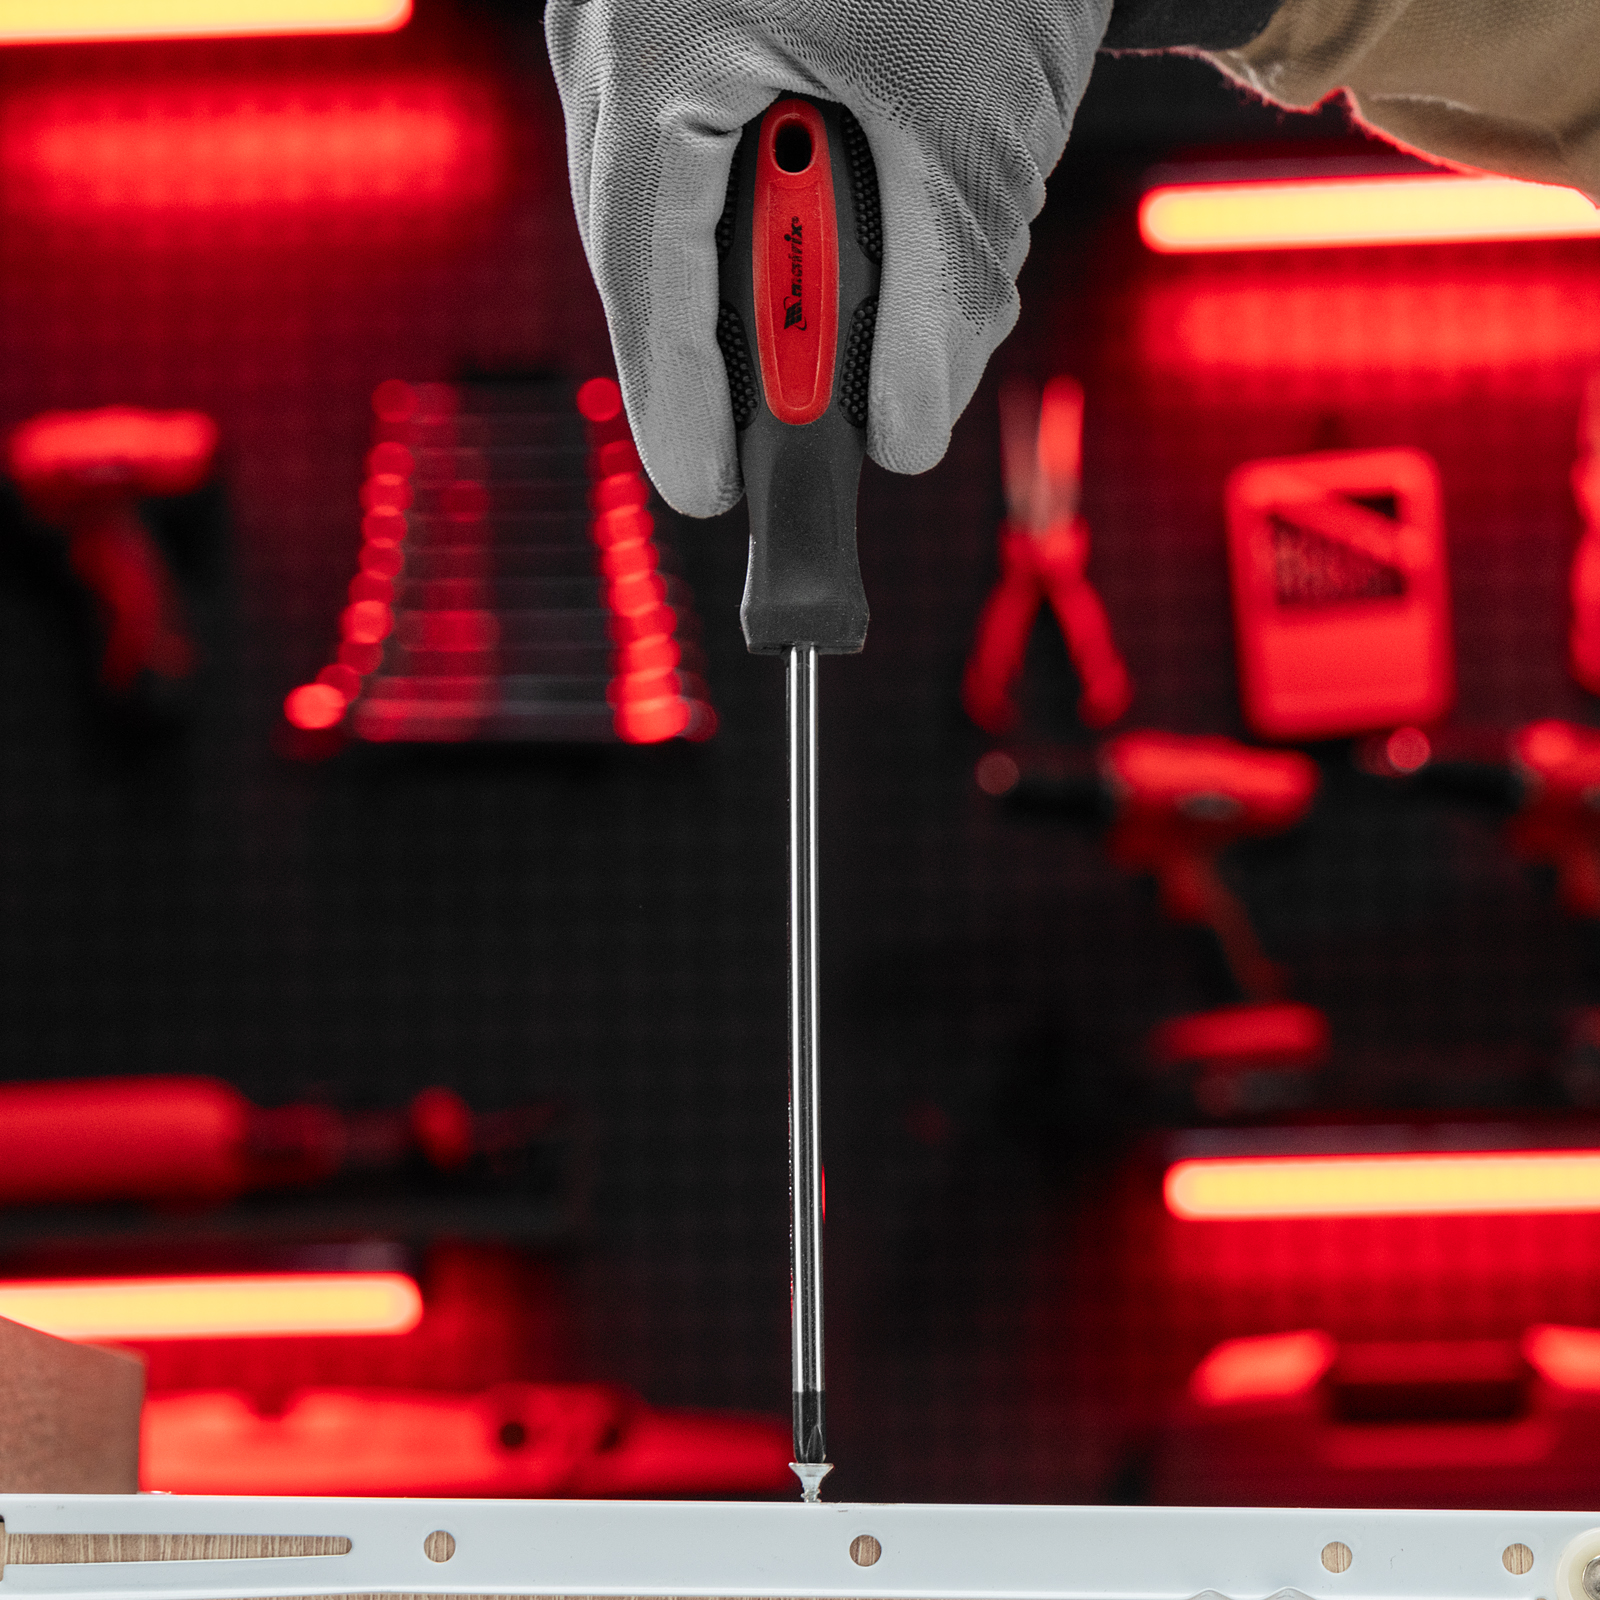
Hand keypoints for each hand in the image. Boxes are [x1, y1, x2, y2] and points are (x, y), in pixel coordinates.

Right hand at [545, 0, 1111, 515]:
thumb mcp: (974, 117)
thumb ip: (941, 296)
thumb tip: (903, 432)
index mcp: (655, 52)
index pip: (651, 280)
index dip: (683, 406)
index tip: (718, 494)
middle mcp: (619, 26)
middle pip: (660, 244)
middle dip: (744, 339)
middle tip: (805, 428)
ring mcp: (647, 2)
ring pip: (694, 186)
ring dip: (779, 257)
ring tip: (875, 293)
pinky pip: (720, 121)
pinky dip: (791, 182)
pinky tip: (862, 188)